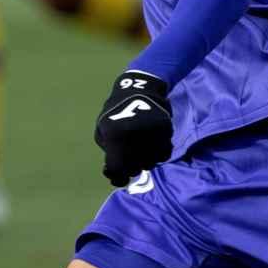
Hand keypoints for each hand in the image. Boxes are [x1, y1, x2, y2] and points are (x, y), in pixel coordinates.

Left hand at [94, 70, 174, 185]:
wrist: (139, 89)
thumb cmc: (116, 110)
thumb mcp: (102, 128)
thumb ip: (107, 149)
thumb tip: (111, 171)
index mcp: (115, 137)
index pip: (117, 169)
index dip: (117, 177)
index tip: (118, 178)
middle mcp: (135, 138)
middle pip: (135, 169)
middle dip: (131, 168)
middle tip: (130, 161)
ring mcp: (152, 136)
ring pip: (151, 164)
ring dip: (145, 162)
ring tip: (141, 152)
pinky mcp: (166, 132)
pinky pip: (164, 154)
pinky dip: (158, 154)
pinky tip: (152, 147)